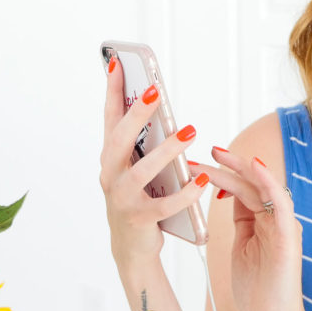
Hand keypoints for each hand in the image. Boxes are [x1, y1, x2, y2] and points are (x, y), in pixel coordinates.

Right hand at [99, 57, 209, 265]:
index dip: (113, 91)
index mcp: (110, 159)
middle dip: (136, 114)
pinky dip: (184, 193)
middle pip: (119, 141)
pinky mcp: (140, 220)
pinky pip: (165, 206)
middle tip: (155, 92)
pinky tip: (201, 179)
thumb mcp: (136, 168)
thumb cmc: (138, 200)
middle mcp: (110, 176)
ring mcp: (122, 199)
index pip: (111, 119)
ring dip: (165, 151)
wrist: (132, 248)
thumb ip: (141, 143)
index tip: (118, 62)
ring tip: (189, 132)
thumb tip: (156, 104)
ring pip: (141, 172)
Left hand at [204, 148, 307, 310]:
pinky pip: (281, 202)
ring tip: (216, 155)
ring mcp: (285, 225)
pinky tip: (254, 167)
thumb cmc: (256, 290)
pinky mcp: (289, 236)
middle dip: (226, 166)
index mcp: (265, 221)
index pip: (244, 188)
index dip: (223, 173)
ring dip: (239, 168)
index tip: (199, 162)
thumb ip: (241, 222)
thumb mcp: (242, 247)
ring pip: (263, 186)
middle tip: (202, 152)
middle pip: (251, 183)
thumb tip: (228, 197)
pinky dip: (269, 182)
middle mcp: (277, 219)